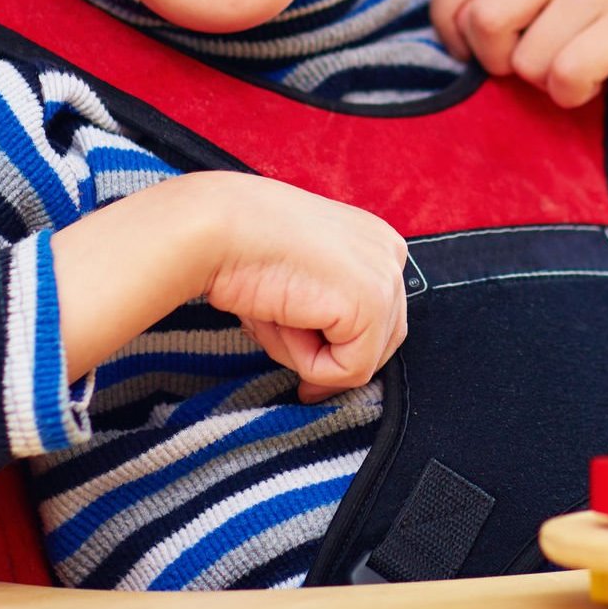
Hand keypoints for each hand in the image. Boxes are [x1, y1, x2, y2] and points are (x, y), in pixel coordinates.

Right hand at [197, 176, 410, 402]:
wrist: (217, 228)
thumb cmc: (243, 250)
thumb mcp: (299, 279)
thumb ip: (327, 315)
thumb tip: (326, 380)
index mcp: (373, 239)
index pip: (378, 315)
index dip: (337, 344)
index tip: (299, 351)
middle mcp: (390, 252)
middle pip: (380, 341)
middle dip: (327, 353)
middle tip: (280, 331)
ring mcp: (386, 278)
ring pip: (363, 360)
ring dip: (311, 356)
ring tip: (277, 316)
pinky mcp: (372, 304)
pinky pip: (350, 370)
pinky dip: (310, 365)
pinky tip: (284, 321)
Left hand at [432, 0, 607, 108]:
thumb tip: (462, 27)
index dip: (449, 20)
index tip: (471, 50)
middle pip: (484, 22)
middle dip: (496, 60)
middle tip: (526, 65)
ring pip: (526, 62)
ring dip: (546, 81)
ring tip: (577, 66)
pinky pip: (567, 77)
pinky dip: (574, 93)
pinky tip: (595, 80)